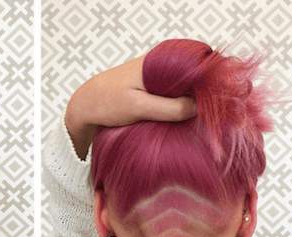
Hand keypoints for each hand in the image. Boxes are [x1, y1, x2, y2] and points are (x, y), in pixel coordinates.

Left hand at [65, 55, 196, 159]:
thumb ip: (169, 108)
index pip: (195, 67)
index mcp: (159, 60)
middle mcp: (160, 63)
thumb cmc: (107, 104)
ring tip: (188, 120)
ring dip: (185, 103)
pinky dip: (174, 106)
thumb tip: (198, 108)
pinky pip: (171, 95)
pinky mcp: (151, 87)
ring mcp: (156, 75)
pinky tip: (175, 119)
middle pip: (190, 79)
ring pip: (181, 89)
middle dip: (196, 97)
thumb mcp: (139, 108)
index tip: (208, 107)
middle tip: (199, 118)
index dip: (205, 86)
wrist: (84, 106)